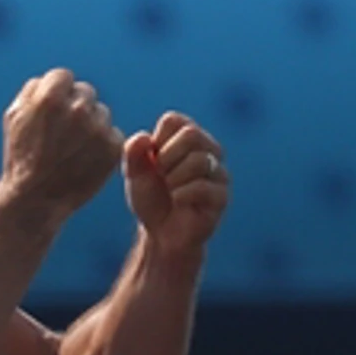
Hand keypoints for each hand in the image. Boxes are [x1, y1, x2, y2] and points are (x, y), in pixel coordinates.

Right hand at [0, 68, 124, 215]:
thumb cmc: (22, 157)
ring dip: (91, 125)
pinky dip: (102, 144)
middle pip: (85, 92)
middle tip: (63, 132)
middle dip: (75, 107)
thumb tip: (50, 79)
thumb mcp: (14, 116)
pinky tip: (85, 158)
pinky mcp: (112, 147)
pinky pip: (112, 134)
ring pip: (101, 113)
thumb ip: (33, 90)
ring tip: (73, 148)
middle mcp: (78, 108)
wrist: (35, 198)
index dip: (57, 93)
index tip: (52, 112)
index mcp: (51, 96)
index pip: (64, 76)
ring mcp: (98, 128)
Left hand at [124, 111, 228, 259]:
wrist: (161, 234)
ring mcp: (219, 172)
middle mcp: (208, 150)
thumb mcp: (134, 173)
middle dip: (167, 157)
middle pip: (192, 134)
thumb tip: (143, 138)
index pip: (174, 120)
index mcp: (188, 138)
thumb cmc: (151, 198)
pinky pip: (203, 186)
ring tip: (170, 190)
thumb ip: (133, 152)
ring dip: (174, 178)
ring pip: (199, 160)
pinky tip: (178, 202)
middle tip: (161, 176)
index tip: (153, 160)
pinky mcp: (222, 196)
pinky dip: (182, 195)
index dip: (156, 141)